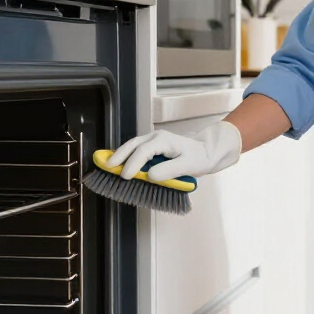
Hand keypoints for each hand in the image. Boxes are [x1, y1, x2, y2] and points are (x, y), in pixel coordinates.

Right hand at [106, 122, 241, 180]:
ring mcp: (153, 141)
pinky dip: (126, 157)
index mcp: (163, 140)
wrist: (206, 152)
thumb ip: (169, 170)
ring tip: (107, 167)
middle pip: (132, 144)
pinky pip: (135, 150)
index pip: (143, 151)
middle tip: (106, 168)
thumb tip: (150, 176)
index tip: (125, 176)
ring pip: (132, 146)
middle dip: (118, 156)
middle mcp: (155, 137)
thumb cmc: (198, 158)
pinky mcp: (152, 147)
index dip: (132, 164)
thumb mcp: (187, 166)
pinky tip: (118, 165)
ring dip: (120, 156)